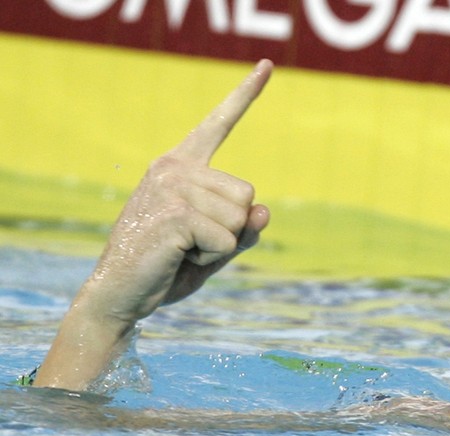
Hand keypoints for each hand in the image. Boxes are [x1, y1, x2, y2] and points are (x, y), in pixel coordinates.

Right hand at [35, 60, 272, 389]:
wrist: (121, 294)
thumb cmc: (168, 267)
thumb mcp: (216, 245)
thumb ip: (244, 228)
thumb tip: (263, 211)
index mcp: (182, 165)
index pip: (219, 124)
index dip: (246, 95)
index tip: (267, 66)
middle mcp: (175, 167)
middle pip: (247, 195)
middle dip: (231, 229)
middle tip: (191, 243)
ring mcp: (173, 186)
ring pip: (241, 218)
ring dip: (221, 245)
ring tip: (182, 250)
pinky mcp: (175, 213)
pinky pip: (227, 240)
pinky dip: (212, 257)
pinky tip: (178, 258)